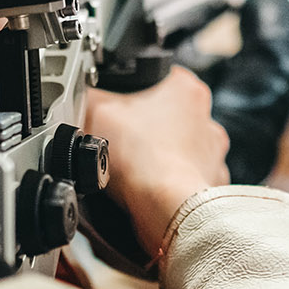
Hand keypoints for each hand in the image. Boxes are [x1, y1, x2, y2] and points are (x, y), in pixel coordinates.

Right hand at [85, 66, 229, 254]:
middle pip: (166, 116)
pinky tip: (146, 186)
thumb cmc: (142, 160)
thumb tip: (78, 93)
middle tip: (119, 138)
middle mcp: (206, 119)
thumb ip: (86, 95)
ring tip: (130, 166)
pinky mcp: (208, 184)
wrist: (165, 209)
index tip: (117, 106)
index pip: (157, 78)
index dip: (131, 92)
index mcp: (186, 90)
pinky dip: (167, 182)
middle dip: (142, 127)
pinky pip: (183, 178)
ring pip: (176, 148)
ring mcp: (211, 154)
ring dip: (156, 155)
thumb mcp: (96, 112)